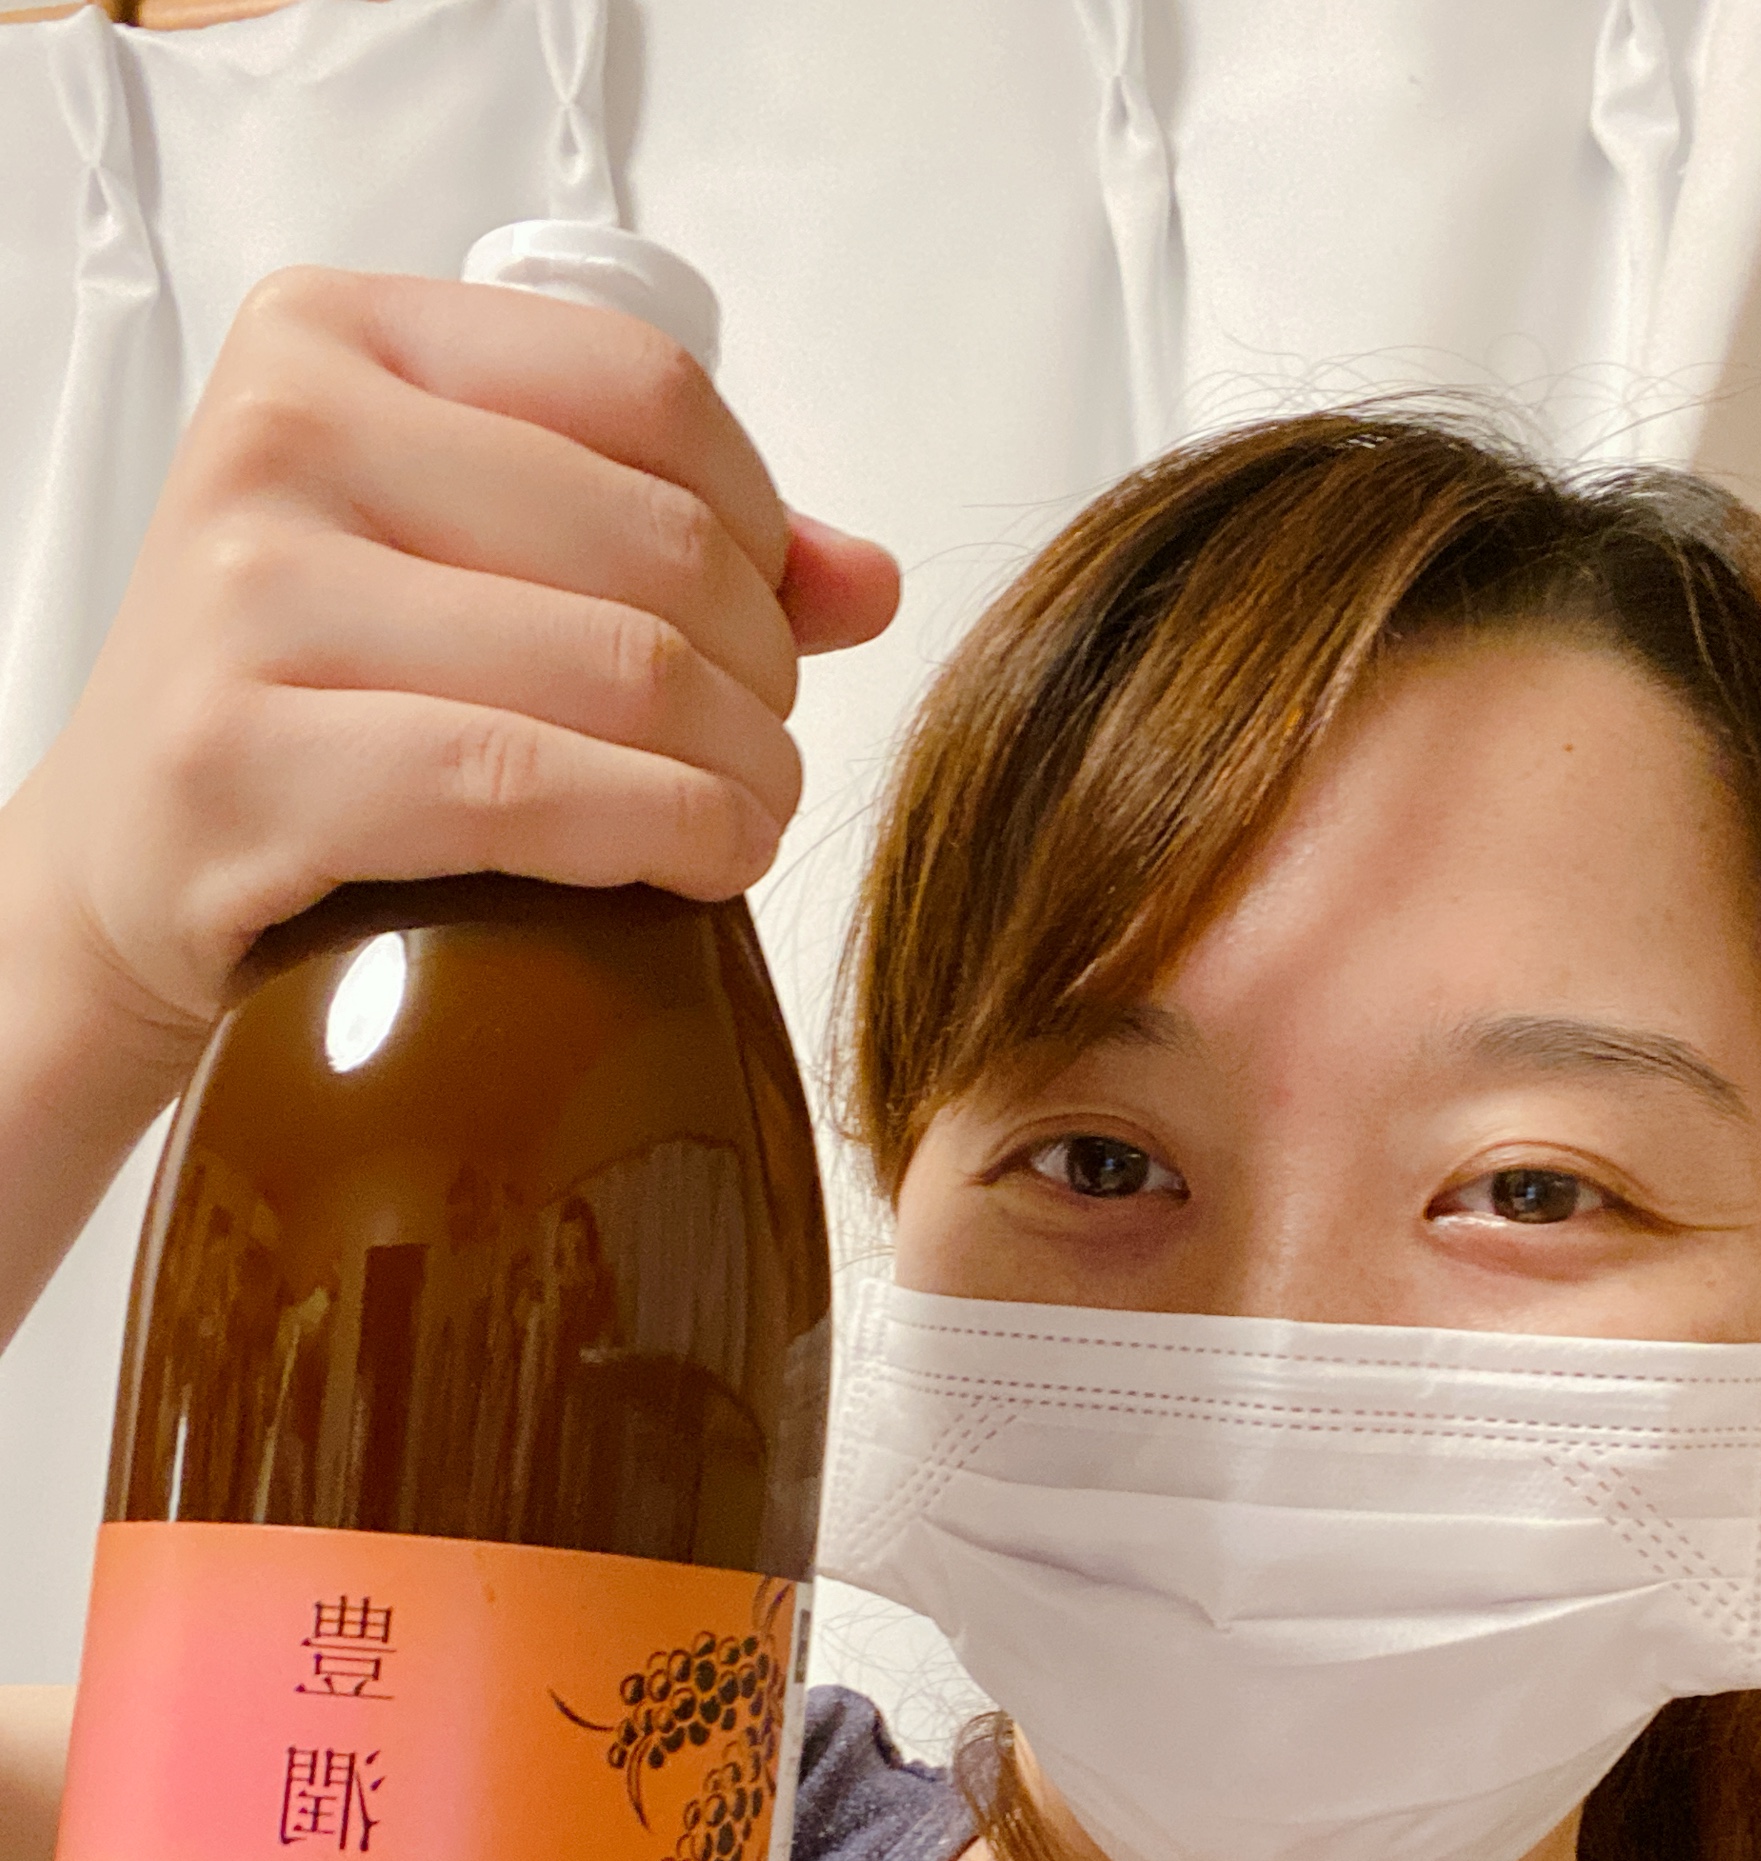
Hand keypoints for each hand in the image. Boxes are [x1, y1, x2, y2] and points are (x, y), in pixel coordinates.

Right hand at [4, 262, 900, 1060]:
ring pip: (617, 672)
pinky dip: (662, 833)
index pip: (645, 389)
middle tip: (760, 750)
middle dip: (762, 673)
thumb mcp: (454, 557)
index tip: (770, 621)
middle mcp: (279, 433)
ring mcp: (246, 597)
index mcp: (334, 335)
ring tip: (748, 819)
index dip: (761, 522)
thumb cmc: (315, 696)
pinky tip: (705, 860)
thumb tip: (869, 581)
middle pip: (656, 544)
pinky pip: (523, 789)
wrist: (126, 859)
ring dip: (739, 772)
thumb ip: (654, 534)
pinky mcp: (244, 763)